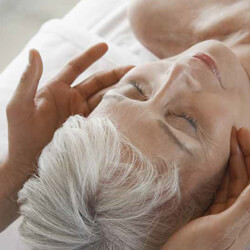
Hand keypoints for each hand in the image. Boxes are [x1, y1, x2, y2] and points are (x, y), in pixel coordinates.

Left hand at [5, 43, 132, 175]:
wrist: (30, 166)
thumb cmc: (21, 136)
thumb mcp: (20, 106)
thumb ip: (28, 80)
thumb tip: (34, 51)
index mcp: (56, 90)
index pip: (76, 67)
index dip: (90, 56)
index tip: (104, 45)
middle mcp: (72, 99)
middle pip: (98, 82)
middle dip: (115, 74)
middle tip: (135, 69)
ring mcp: (82, 114)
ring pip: (105, 98)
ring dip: (120, 91)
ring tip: (139, 87)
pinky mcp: (89, 128)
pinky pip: (106, 115)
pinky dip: (118, 110)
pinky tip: (130, 107)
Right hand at [163, 127, 249, 249]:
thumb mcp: (222, 228)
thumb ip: (247, 207)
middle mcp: (243, 212)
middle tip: (241, 131)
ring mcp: (229, 211)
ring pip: (238, 178)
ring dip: (237, 158)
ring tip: (230, 138)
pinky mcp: (215, 211)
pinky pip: (224, 185)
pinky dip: (224, 169)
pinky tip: (220, 159)